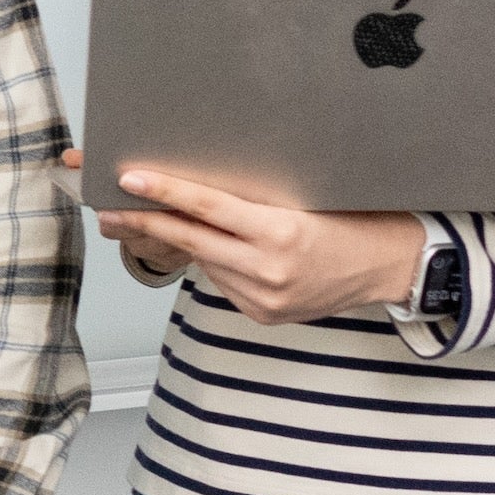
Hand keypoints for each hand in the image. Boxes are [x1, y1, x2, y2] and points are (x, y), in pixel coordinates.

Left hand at [99, 167, 428, 329]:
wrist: (387, 266)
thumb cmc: (350, 217)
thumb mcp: (304, 197)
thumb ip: (253, 199)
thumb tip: (196, 187)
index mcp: (281, 231)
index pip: (208, 208)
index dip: (165, 193)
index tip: (129, 179)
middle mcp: (269, 269)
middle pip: (191, 240)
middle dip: (145, 222)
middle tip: (107, 208)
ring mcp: (264, 298)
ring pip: (206, 261)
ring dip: (185, 241)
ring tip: (157, 219)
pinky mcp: (263, 315)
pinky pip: (224, 282)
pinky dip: (219, 263)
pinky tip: (227, 250)